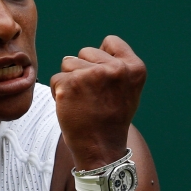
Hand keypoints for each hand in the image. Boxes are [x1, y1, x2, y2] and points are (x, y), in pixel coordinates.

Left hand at [50, 35, 146, 169]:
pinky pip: (56, 78)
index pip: (110, 41)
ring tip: (82, 101)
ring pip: (68, 63)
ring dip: (69, 80)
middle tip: (92, 96)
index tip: (103, 80)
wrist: (101, 149)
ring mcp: (92, 75)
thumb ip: (117, 66)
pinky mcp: (70, 84)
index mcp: (134, 68)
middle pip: (85, 51)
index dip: (101, 58)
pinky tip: (71, 107)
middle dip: (83, 69)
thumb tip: (99, 47)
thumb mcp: (127, 89)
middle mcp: (116, 69)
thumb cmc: (111, 119)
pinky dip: (58, 92)